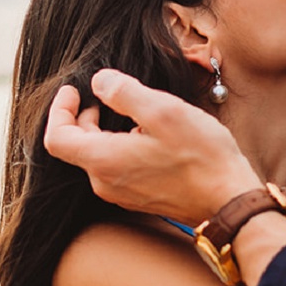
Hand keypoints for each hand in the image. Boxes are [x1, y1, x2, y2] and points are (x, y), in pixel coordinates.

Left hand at [42, 73, 257, 225]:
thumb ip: (124, 92)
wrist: (228, 203)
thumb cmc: (201, 157)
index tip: (74, 90)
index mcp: (103, 161)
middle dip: (83, 117)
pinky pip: (116, 169)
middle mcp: (104, 183)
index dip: (59, 110)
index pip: (57, 138)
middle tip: (101, 96)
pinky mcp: (138, 199)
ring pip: (97, 157)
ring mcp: (121, 195)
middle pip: (76, 147)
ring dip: (105, 132)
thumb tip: (99, 82)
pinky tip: (148, 136)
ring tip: (132, 114)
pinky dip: (120, 147)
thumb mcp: (163, 111)